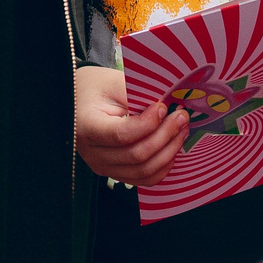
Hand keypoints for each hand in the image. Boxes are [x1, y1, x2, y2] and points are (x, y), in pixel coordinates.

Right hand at [73, 64, 186, 185]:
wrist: (81, 101)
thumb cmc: (97, 88)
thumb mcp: (114, 83)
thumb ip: (138, 95)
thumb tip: (169, 106)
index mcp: (87, 127)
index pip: (122, 135)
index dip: (148, 124)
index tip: (162, 106)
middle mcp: (92, 153)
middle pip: (136, 155)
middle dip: (165, 135)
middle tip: (181, 116)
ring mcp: (102, 166)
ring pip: (143, 171)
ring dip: (169, 151)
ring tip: (181, 129)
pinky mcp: (114, 173)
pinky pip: (144, 179)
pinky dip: (163, 165)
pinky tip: (172, 146)